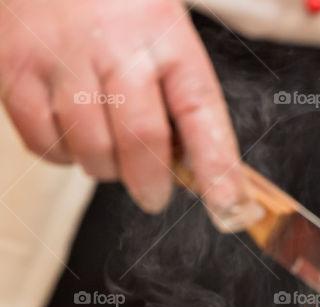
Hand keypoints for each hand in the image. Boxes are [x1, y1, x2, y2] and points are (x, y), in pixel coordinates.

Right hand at [0, 0, 259, 230]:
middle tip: (154, 195)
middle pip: (141, 137)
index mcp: (166, 37)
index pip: (201, 112)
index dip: (217, 166)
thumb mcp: (163, 34)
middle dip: (152, 182)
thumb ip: (179, 95)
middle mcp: (114, 45)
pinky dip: (63, 154)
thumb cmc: (116, 5)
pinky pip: (43, 141)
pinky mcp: (13, 68)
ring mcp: (60, 56)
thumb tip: (196, 169)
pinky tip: (72, 135)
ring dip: (106, 169)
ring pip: (90, 147)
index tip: (230, 207)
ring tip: (111, 152)